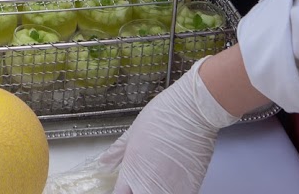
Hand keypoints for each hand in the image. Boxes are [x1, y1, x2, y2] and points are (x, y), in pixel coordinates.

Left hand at [94, 58, 240, 193]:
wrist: (193, 112)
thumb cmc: (164, 116)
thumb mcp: (133, 131)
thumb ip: (117, 152)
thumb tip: (104, 162)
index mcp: (131, 172)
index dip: (123, 190)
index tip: (125, 186)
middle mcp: (149, 186)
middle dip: (138, 190)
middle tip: (143, 179)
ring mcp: (171, 190)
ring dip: (156, 190)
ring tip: (161, 175)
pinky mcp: (190, 189)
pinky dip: (173, 189)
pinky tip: (174, 176)